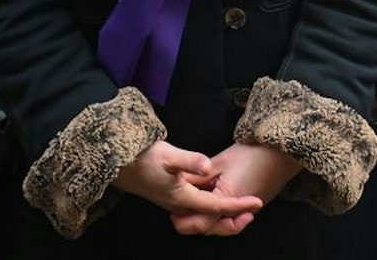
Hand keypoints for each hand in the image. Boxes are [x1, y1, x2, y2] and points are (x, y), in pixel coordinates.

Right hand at [111, 139, 262, 235]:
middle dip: (233, 221)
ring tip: (241, 206)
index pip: (217, 207)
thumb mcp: (168, 155)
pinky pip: (196, 210)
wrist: (119, 164)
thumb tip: (209, 165)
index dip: (239, 205)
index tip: (258, 202)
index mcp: (183, 198)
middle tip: (252, 212)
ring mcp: (174, 203)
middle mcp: (180, 205)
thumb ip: (190, 160)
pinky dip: (211, 208)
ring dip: (223, 215)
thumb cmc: (143, 158)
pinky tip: (217, 194)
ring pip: (204, 217)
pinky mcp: (171, 197)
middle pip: (212, 221)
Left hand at [167, 143, 300, 233]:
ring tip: (193, 210)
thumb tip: (182, 182)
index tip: (173, 215)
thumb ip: (200, 175)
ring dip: (207, 220)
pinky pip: (232, 217)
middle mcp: (237, 211)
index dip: (184, 220)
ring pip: (222, 224)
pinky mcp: (253, 206)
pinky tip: (213, 202)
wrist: (282, 152)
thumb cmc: (253, 154)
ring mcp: (247, 211)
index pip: (200, 221)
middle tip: (178, 217)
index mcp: (227, 200)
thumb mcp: (221, 162)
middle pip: (211, 227)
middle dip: (194, 224)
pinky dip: (220, 215)